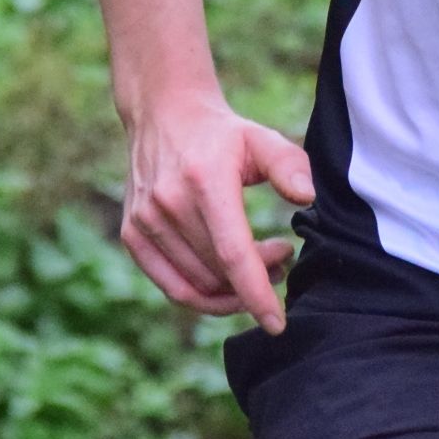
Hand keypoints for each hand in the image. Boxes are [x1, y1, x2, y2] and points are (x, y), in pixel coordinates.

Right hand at [118, 86, 315, 329]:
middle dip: (257, 279)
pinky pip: (170, 285)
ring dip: (232, 290)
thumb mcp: (260, 138)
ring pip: (196, 284)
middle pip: (219, 272)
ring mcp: (144, 221)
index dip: (256, 293)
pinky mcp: (131, 234)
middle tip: (282, 257)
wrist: (163, 114)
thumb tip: (308, 197)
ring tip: (260, 265)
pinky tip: (227, 283)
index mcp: (204, 181)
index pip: (232, 254)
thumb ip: (288, 164)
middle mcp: (168, 204)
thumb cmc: (221, 133)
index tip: (277, 323)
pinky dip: (201, 296)